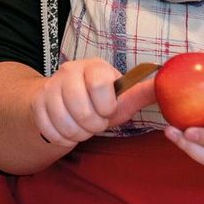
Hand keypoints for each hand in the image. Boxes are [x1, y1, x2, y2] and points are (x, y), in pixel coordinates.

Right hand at [34, 58, 155, 147]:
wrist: (62, 100)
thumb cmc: (98, 100)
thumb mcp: (122, 97)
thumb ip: (142, 92)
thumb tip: (167, 82)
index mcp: (94, 66)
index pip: (99, 84)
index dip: (106, 106)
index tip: (108, 110)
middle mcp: (70, 71)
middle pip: (82, 109)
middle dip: (93, 125)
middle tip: (95, 122)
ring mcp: (50, 87)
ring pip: (65, 122)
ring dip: (77, 133)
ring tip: (82, 127)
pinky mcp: (36, 104)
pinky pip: (50, 130)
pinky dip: (61, 137)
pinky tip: (67, 130)